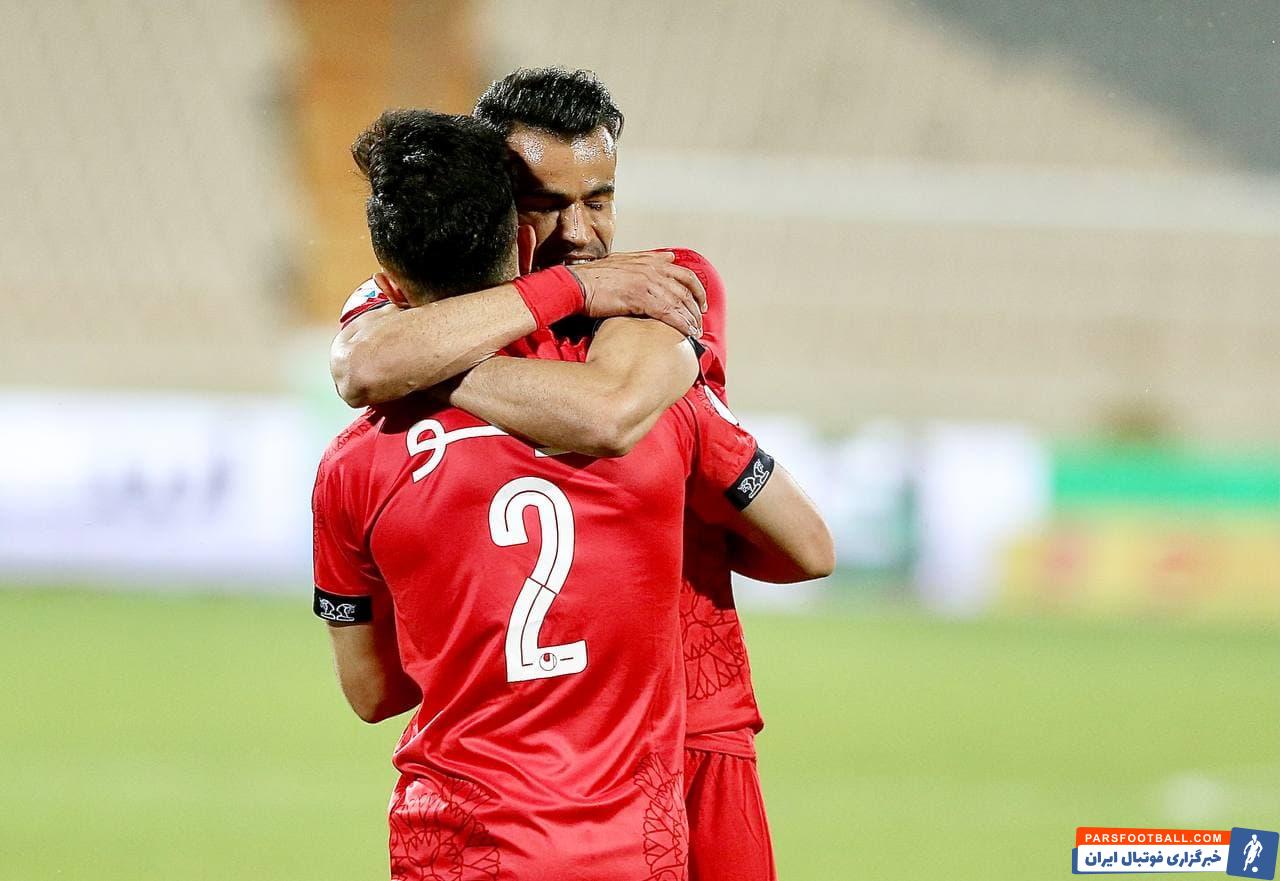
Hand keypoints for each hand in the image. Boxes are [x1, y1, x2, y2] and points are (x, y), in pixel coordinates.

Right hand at [568, 251, 706, 336]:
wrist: (577, 284)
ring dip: (690, 318)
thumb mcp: (624, 260)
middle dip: (697, 307)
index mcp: (650, 262)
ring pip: (679, 301)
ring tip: (695, 332)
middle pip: (686, 289)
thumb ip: (648, 259)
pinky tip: (685, 333)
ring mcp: (647, 283)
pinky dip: (680, 323)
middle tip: (700, 321)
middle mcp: (652, 270)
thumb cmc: (595, 277)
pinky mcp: (640, 298)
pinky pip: (668, 312)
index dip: (697, 289)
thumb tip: (669, 257)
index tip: (701, 303)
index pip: (684, 274)